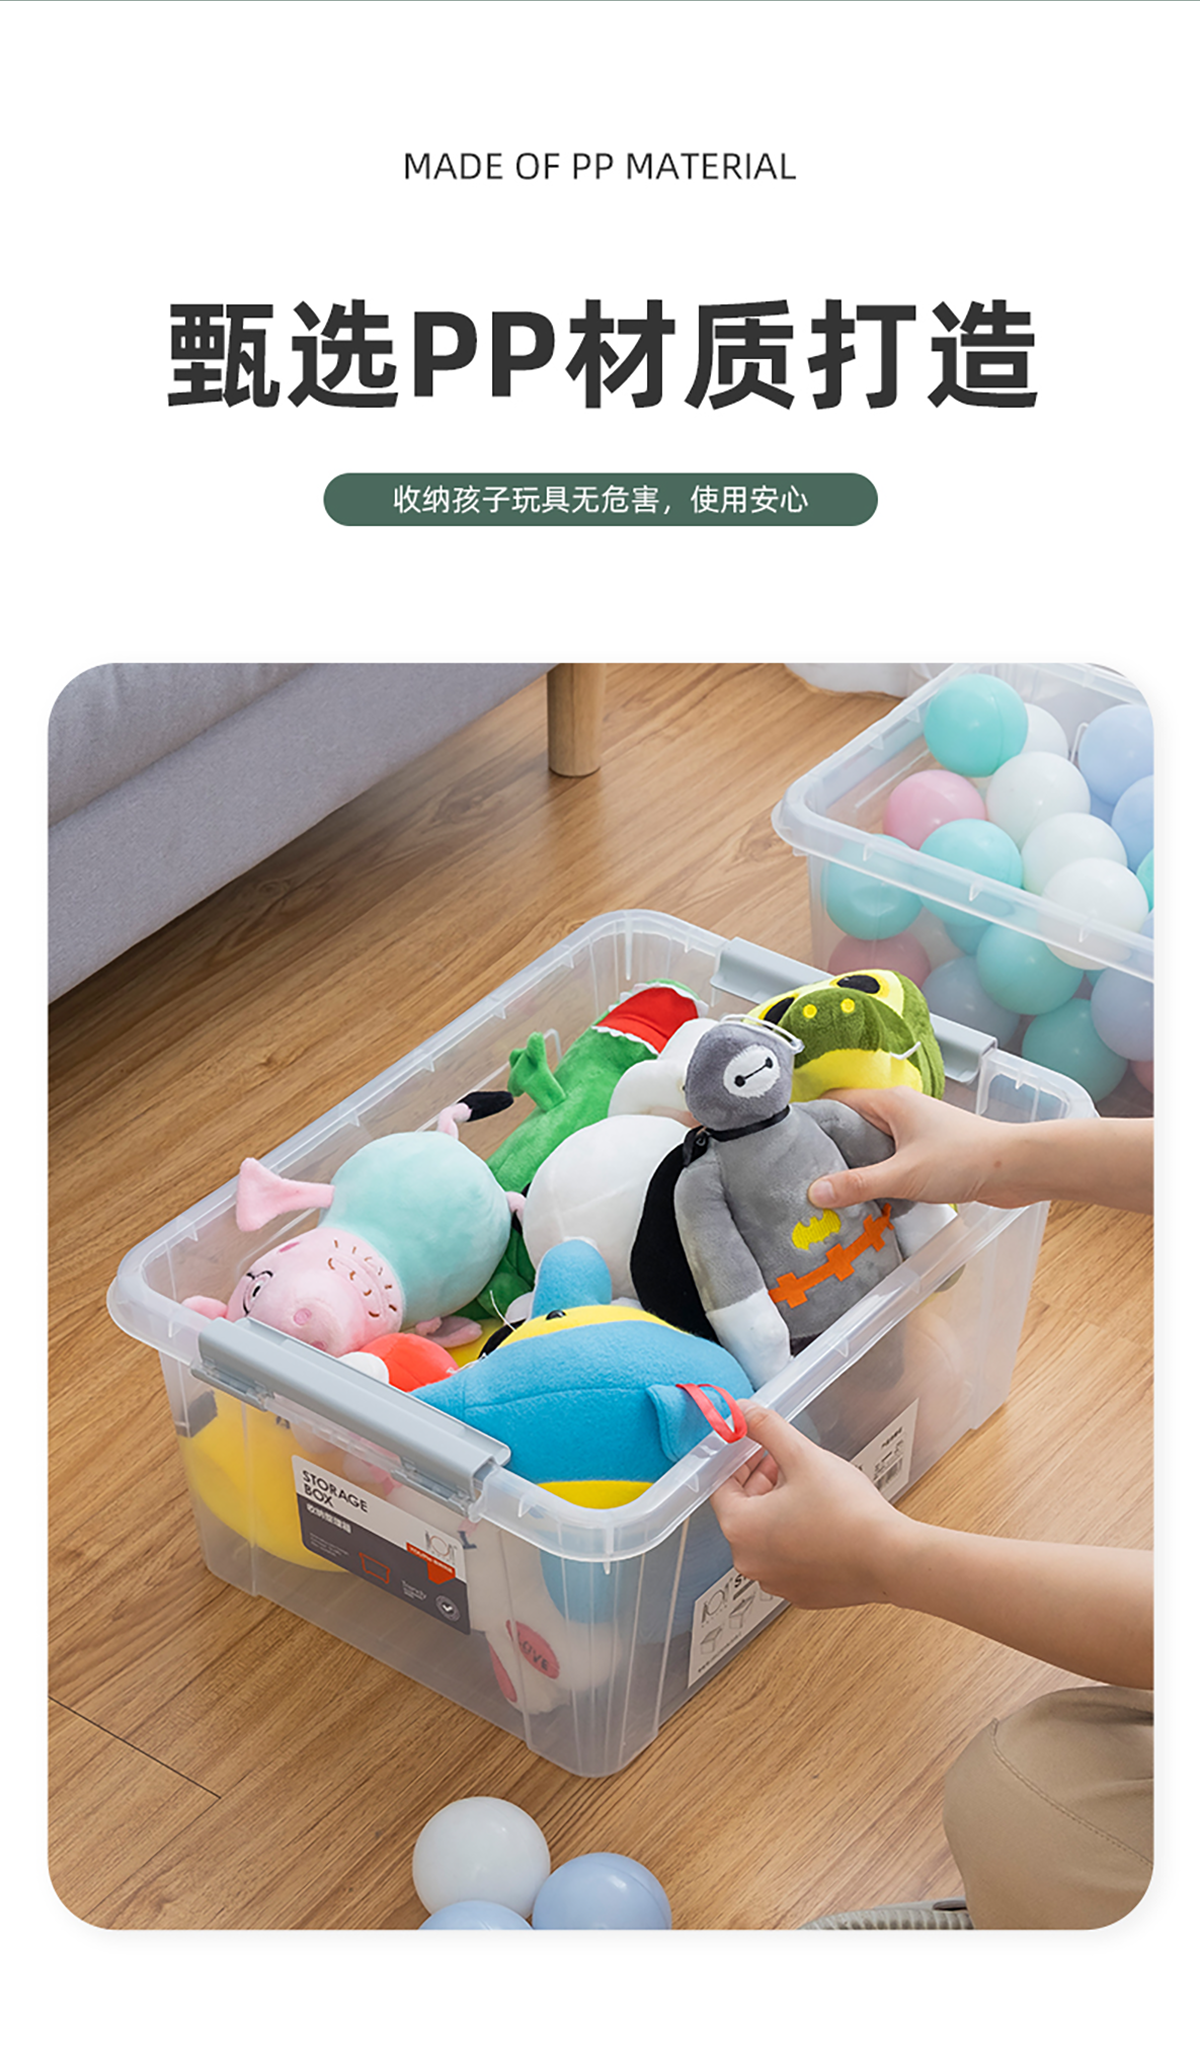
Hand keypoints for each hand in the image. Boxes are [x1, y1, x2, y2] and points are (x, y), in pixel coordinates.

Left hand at [711, 1404, 911, 1607]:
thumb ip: (767, 1429)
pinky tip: (820, 1518)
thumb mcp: (802, 1456)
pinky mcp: (799, 1591)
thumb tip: (743, 1413)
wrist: (890, 1558)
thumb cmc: (848, 1513)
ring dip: (777, 1507)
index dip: (737, 1459)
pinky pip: (786, 1556)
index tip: (754, 1446)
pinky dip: (795, 1535)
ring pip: (765, 1534)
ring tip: (807, 1486)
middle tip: (784, 1460)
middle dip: (760, 1481)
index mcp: (740, 1529)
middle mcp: (749, 1561)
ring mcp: (774, 1581)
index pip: (721, 1486)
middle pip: (743, 1510)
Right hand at [807, 1089, 1152, 1215]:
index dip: (810, 1120)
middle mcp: (900, 1111)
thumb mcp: (903, 1175)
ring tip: (827, 1193)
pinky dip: (879, 1178)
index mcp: (889, 1103)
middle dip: (829, 1149)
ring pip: (873, 1146)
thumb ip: (858, 1184)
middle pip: (851, 1125)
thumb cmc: (963, 1160)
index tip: (786, 1144)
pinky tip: (867, 1201)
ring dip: (856, 1167)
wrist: (1017, 1168)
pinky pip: (892, 1161)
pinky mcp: (930, 1153)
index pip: (836, 1101)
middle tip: (800, 1175)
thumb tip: (812, 1192)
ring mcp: (916, 1132)